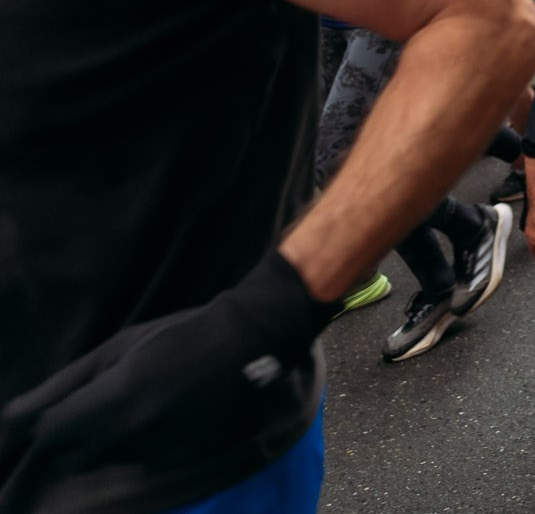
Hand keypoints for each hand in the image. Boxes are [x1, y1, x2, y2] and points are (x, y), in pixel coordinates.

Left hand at [0, 251, 329, 494]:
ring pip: (108, 460)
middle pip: (75, 456)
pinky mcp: (180, 460)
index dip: (47, 426)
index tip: (52, 417)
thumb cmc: (181, 334)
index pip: (50, 434)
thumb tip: (16, 412)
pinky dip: (141, 445)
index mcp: (112, 401)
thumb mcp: (119, 345)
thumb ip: (67, 381)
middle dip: (75, 437)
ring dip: (109, 441)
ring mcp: (158, 451)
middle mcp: (131, 434)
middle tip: (97, 408)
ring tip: (137, 406)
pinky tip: (163, 415)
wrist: (250, 344)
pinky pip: (141, 462)